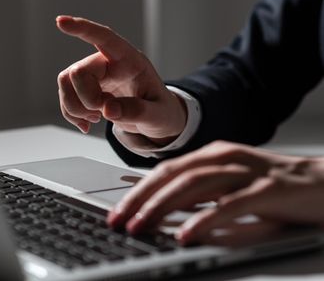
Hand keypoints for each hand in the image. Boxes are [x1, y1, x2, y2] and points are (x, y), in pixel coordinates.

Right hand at [56, 15, 185, 145]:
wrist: (155, 120)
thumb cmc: (161, 111)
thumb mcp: (159, 115)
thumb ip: (137, 111)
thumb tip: (108, 109)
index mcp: (130, 61)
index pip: (104, 38)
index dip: (83, 29)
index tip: (61, 22)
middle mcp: (108, 62)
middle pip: (78, 71)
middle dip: (86, 99)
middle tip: (103, 114)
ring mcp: (94, 74)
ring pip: (66, 82)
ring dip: (75, 107)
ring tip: (97, 118)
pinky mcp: (84, 88)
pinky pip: (65, 97)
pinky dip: (72, 114)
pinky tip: (88, 123)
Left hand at [107, 140, 323, 244]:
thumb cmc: (273, 188)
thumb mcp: (229, 187)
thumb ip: (200, 195)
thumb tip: (165, 211)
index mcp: (212, 155)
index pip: (165, 171)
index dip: (138, 191)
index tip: (116, 212)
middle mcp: (224, 157)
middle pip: (173, 175)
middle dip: (141, 199)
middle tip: (119, 221)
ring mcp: (247, 171)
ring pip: (195, 185)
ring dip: (163, 207)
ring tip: (141, 227)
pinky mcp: (269, 189)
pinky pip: (231, 205)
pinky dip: (204, 219)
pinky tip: (185, 234)